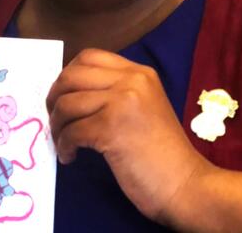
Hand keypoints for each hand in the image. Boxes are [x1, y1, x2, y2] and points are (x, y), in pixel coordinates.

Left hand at [47, 48, 211, 222]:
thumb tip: (70, 92)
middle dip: (54, 97)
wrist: (187, 185)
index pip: (89, 56)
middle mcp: (131, 80)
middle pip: (71, 75)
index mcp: (139, 73)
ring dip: (57, 125)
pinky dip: (64, 145)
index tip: (63, 94)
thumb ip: (115, 91)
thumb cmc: (163, 152)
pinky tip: (70, 156)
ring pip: (67, 103)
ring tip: (63, 142)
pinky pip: (72, 131)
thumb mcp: (143, 106)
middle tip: (54, 118)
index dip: (68, 73)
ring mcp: (121, 102)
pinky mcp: (111, 129)